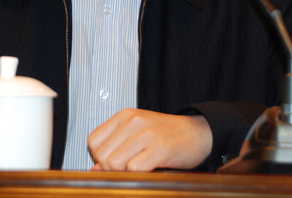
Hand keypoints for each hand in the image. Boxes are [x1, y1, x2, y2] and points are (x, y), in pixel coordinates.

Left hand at [87, 109, 211, 171]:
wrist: (199, 133)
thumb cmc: (166, 134)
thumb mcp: (137, 133)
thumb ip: (115, 148)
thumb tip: (95, 170)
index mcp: (124, 116)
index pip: (93, 141)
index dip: (100, 157)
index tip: (114, 162)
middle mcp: (133, 122)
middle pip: (102, 156)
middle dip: (111, 169)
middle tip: (128, 168)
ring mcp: (146, 134)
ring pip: (115, 164)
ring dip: (124, 173)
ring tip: (139, 169)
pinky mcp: (159, 149)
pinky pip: (134, 169)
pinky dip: (138, 175)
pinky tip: (149, 170)